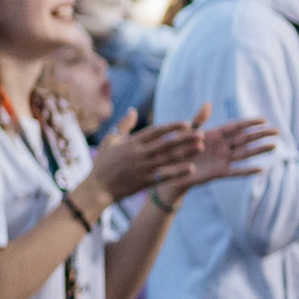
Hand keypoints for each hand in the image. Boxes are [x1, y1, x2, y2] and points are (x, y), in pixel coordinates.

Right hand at [84, 110, 205, 203]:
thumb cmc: (103, 162)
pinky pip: (164, 176)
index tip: (186, 123)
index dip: (172, 127)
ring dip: (186, 153)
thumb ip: (123, 125)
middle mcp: (139, 154)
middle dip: (185, 138)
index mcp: (131, 142)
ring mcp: (142, 168)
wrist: (97, 188)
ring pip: (168, 159)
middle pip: (166, 144)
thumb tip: (133, 110)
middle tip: (201, 134)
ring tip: (200, 147)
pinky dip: (177, 172)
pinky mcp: (145, 181)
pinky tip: (191, 168)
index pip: (156, 131)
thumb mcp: (110, 140)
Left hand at [155, 106, 277, 203]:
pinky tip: (261, 168)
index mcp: (216, 134)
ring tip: (274, 145)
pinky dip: (247, 170)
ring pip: (244, 154)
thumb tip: (208, 104)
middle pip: (245, 139)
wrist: (170, 170)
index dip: (249, 123)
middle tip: (277, 131)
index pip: (236, 127)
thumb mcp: (187, 133)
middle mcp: (222, 146)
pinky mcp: (219, 172)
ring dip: (259, 150)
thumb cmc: (177, 149)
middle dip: (260, 134)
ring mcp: (222, 159)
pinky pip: (236, 171)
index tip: (264, 120)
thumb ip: (198, 120)